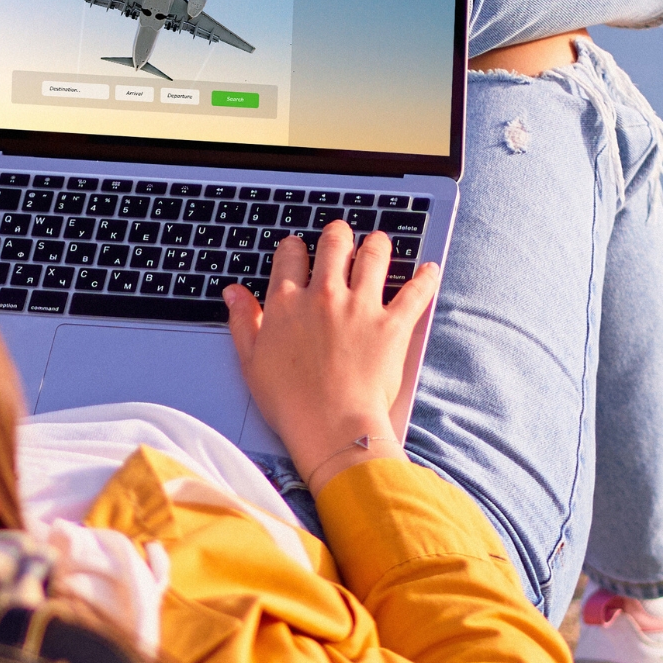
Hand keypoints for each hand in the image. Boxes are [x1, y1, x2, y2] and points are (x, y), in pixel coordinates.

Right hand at [222, 221, 439, 487]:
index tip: (298, 251)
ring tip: (378, 244)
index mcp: (287, 302)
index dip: (294, 248)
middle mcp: (323, 295)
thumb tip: (233, 292)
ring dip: (377, 244)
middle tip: (341, 237)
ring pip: (374, 254)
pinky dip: (425, 277)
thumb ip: (243, 321)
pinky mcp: (393, 324)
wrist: (330, 427)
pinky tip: (428, 269)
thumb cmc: (290, 402)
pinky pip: (415, 290)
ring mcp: (360, 307)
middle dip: (337, 234)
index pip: (290, 254)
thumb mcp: (251, 361)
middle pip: (334, 243)